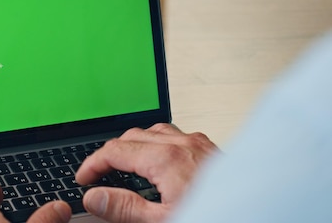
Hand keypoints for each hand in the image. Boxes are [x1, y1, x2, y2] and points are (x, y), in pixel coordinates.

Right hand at [75, 123, 217, 222]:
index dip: (93, 164)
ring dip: (134, 145)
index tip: (83, 178)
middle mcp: (182, 143)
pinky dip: (157, 143)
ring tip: (124, 165)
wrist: (262, 213)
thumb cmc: (218, 216)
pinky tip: (158, 160)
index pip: (115, 151)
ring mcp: (198, 144)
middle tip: (99, 174)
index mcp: (166, 158)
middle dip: (111, 153)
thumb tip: (94, 198)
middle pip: (131, 136)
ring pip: (153, 131)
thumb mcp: (163, 220)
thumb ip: (125, 208)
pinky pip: (175, 135)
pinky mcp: (210, 150)